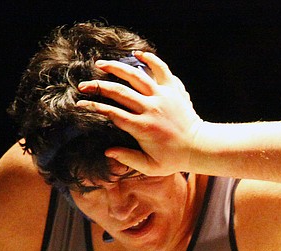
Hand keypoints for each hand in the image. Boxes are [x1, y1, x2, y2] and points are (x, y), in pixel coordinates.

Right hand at [75, 51, 202, 175]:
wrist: (200, 147)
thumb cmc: (174, 159)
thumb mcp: (150, 166)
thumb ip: (128, 158)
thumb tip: (107, 151)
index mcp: (142, 127)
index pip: (112, 113)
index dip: (94, 107)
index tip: (81, 104)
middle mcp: (151, 109)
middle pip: (119, 92)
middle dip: (98, 86)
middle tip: (83, 85)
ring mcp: (163, 96)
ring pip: (135, 76)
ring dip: (116, 67)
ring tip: (101, 64)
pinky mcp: (173, 89)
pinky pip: (161, 69)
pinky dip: (150, 59)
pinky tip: (137, 54)